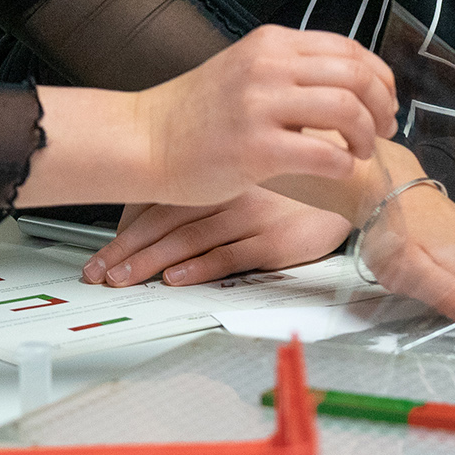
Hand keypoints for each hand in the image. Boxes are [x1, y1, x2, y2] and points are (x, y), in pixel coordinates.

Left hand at [84, 192, 353, 286]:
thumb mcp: (249, 181)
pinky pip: (230, 254)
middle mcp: (229, 191)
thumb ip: (210, 194)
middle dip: (126, 250)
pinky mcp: (275, 239)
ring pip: (190, 239)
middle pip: (165, 221)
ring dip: (150, 261)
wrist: (357, 180)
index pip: (160, 201)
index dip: (125, 228)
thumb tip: (160, 222)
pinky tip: (175, 278)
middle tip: (97, 272)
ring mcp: (251, 215)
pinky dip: (199, 267)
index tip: (100, 253)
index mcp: (218, 174)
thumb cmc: (301, 184)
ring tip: (121, 280)